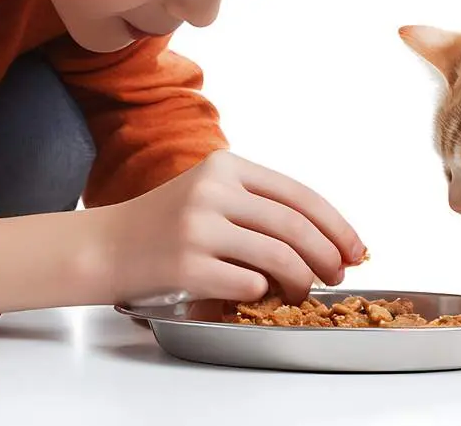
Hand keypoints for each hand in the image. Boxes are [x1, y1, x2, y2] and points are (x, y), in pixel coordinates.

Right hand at [88, 150, 366, 304]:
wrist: (105, 246)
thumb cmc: (164, 224)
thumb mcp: (209, 193)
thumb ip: (257, 203)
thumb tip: (327, 236)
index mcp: (224, 166)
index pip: (299, 194)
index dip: (336, 225)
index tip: (355, 249)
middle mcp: (212, 191)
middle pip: (295, 226)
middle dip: (327, 255)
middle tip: (337, 275)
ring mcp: (198, 227)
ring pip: (278, 257)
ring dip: (301, 280)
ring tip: (301, 290)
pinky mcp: (186, 265)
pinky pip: (247, 284)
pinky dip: (262, 294)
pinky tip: (257, 294)